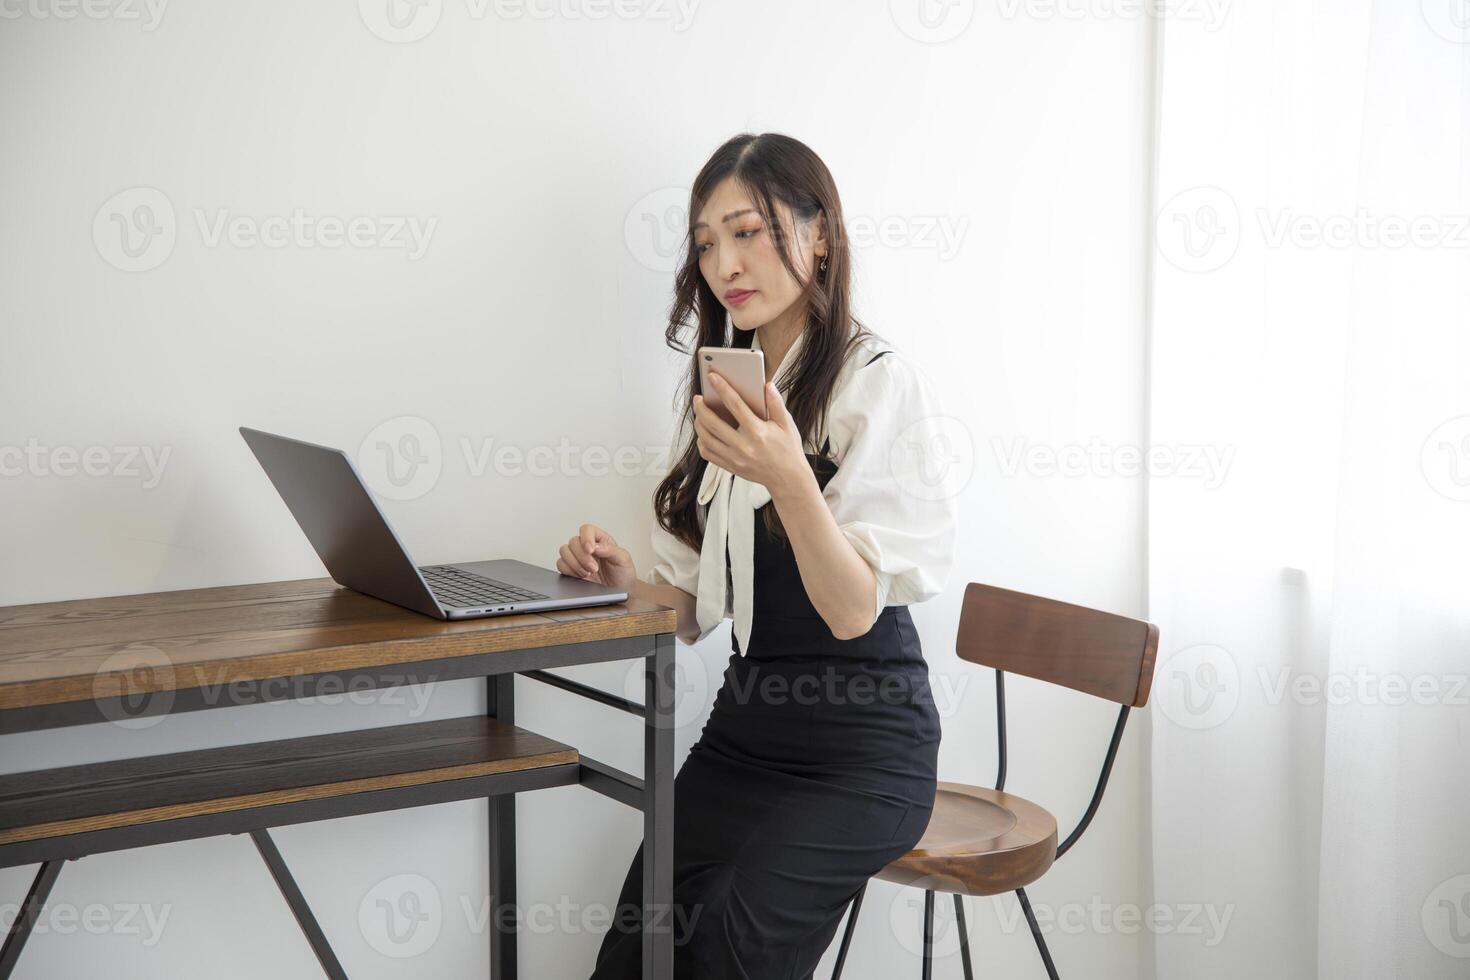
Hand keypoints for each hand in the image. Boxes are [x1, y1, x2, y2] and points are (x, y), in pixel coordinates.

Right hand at [557, 523, 637, 590]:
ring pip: (564, 551)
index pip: (587, 530)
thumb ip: (610, 550)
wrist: (620, 591)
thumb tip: (595, 546)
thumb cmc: (623, 573)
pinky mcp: (571, 570)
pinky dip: (568, 570)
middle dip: (582, 557)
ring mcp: (578, 558)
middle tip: (594, 568)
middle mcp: (587, 546)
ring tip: (588, 573)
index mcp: (600, 539)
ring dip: (575, 563)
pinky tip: (580, 576)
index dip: (586, 538)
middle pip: (573, 541)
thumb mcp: (623, 559)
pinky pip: (561, 564)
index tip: (591, 550)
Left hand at [693, 372, 810, 497]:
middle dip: (701, 408)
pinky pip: (708, 454)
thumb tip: (767, 385)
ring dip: (699, 424)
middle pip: (713, 423)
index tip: (712, 377)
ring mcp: (734, 458)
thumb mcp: (787, 424)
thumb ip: (776, 403)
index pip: (735, 404)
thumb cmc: (788, 450)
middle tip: (698, 398)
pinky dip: (701, 442)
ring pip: (706, 439)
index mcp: (757, 432)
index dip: (722, 388)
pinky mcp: (730, 467)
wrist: (788, 479)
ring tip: (699, 414)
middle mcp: (743, 446)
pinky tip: (704, 433)